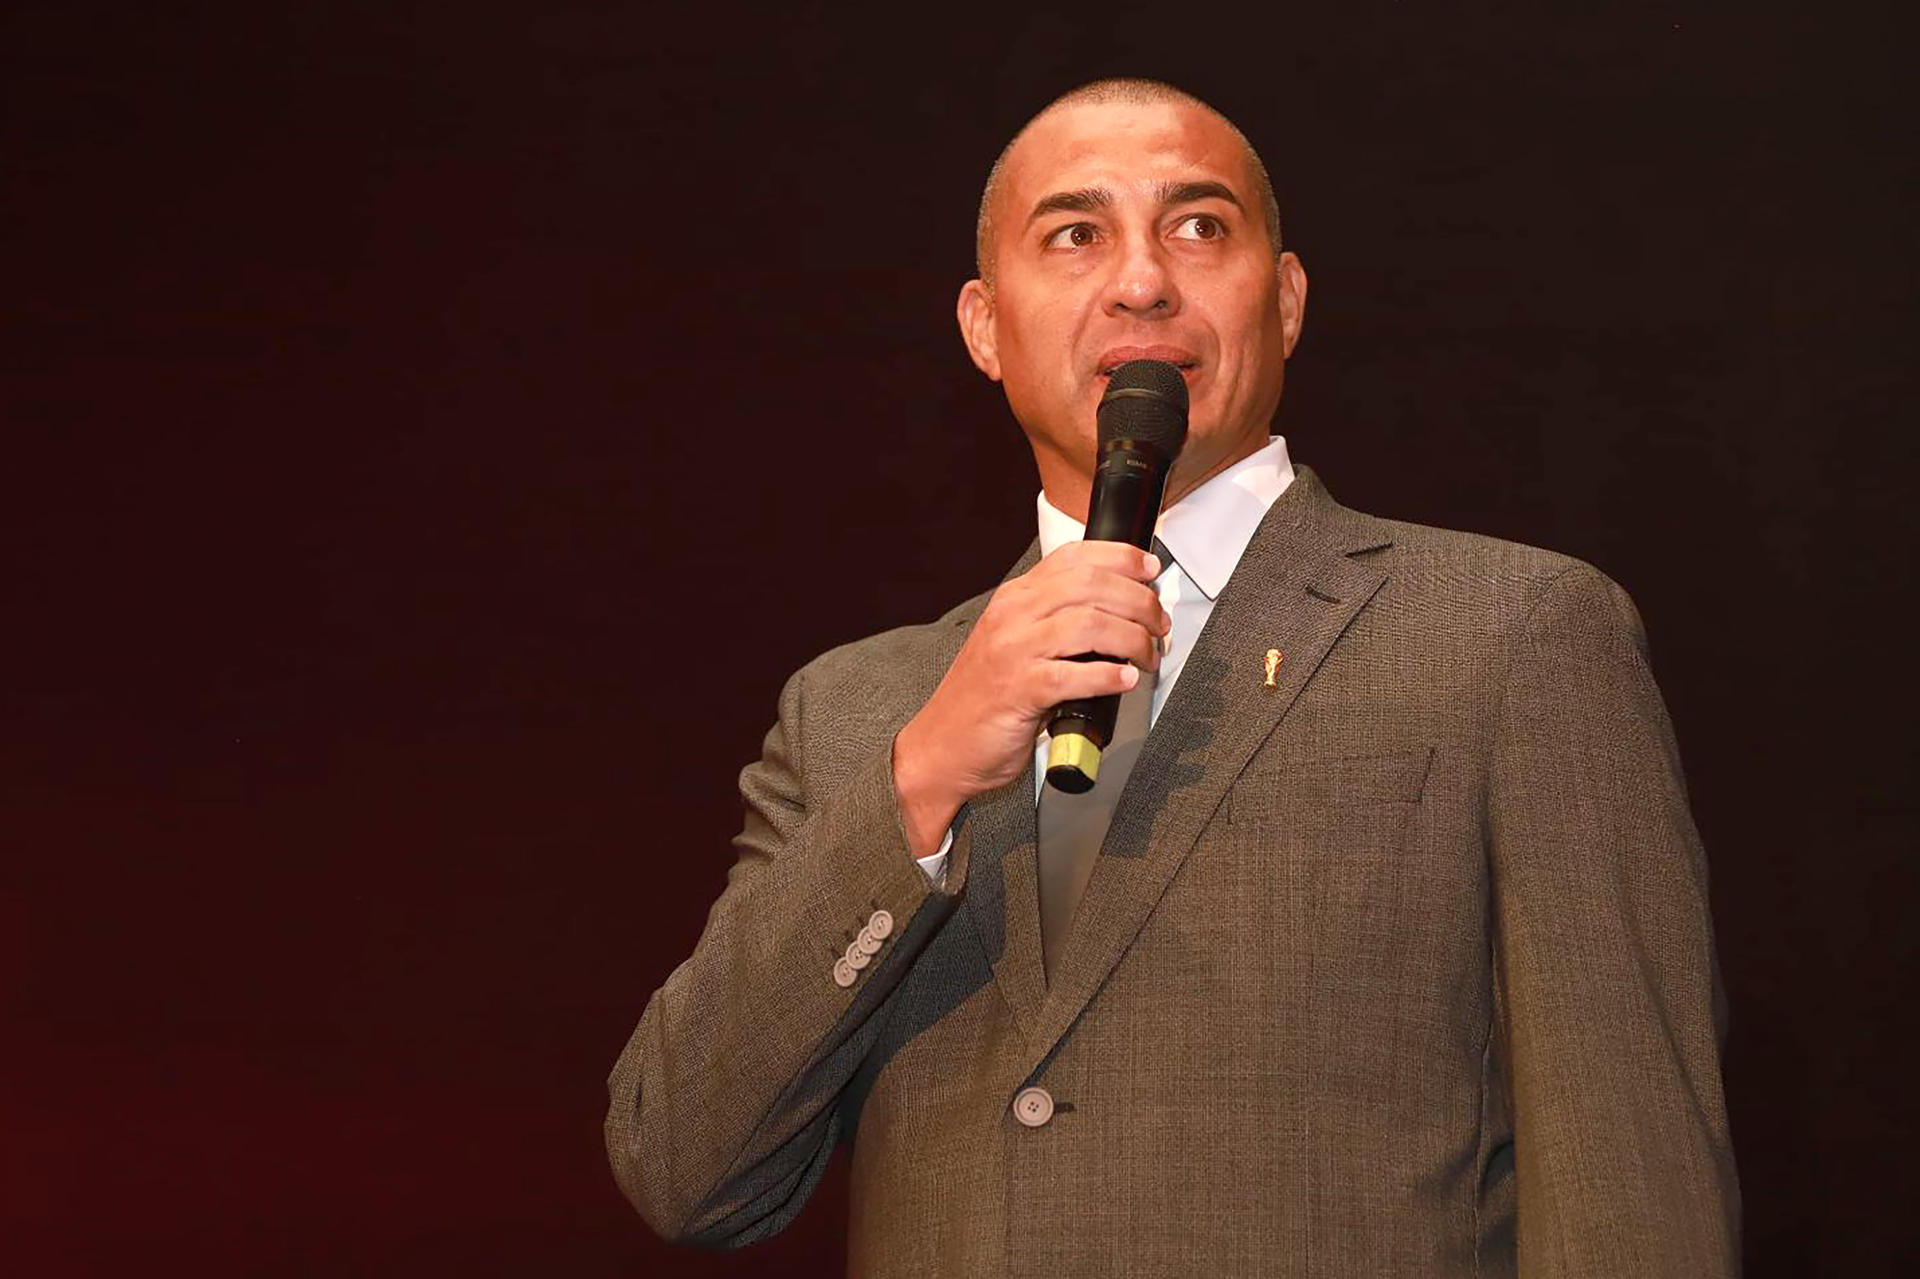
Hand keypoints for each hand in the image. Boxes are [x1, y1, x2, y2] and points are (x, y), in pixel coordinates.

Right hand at [892, 541, 1168, 858]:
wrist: (943, 745)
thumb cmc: (986, 699)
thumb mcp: (1018, 644)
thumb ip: (1058, 623)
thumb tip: (1119, 613)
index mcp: (1015, 599)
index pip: (1073, 557)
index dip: (1120, 557)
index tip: (1150, 568)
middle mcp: (1013, 616)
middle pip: (1090, 585)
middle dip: (1139, 601)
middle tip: (1159, 624)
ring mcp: (1013, 652)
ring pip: (1088, 623)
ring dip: (1132, 639)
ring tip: (1147, 656)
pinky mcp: (1018, 690)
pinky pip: (1073, 674)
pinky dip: (1108, 675)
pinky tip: (1124, 680)